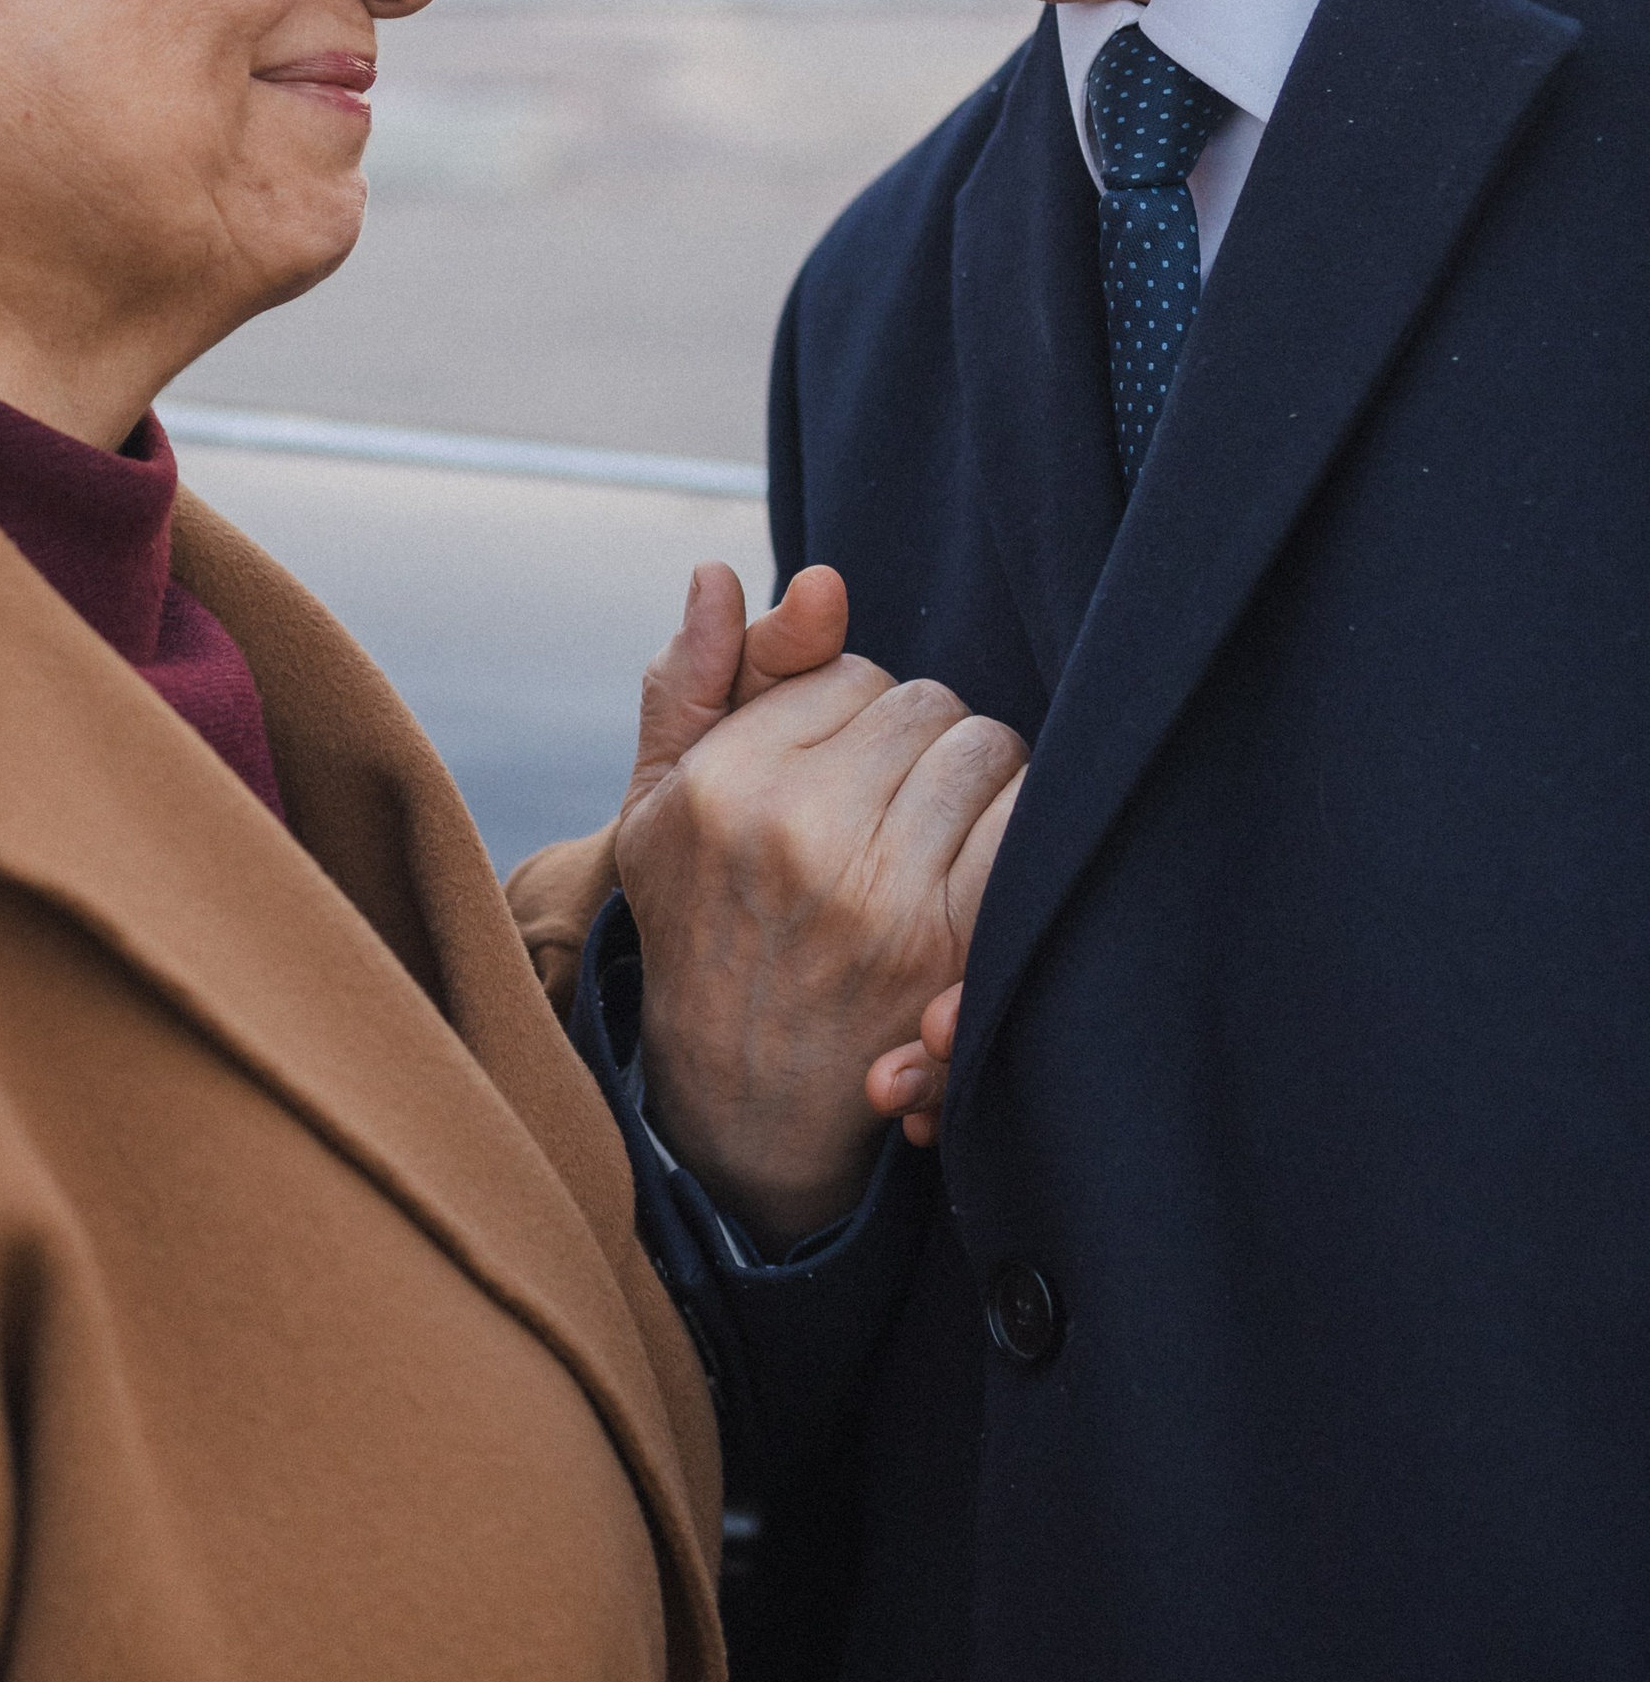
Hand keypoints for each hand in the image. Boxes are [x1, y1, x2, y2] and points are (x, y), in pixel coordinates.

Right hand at [613, 565, 1023, 1246]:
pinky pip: (1022, 826)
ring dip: (977, 787)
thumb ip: (694, 682)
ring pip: (984, 750)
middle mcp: (794, 827)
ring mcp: (874, 890)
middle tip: (889, 813)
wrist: (736, 1108)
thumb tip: (722, 574)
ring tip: (932, 843)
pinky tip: (980, 872)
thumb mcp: (659, 805)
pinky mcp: (945, 944)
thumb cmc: (702, 931)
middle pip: (926, 704)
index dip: (852, 715)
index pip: (845, 670)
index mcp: (721, 781)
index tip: (831, 775)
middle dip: (921, 744)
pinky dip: (1018, 836)